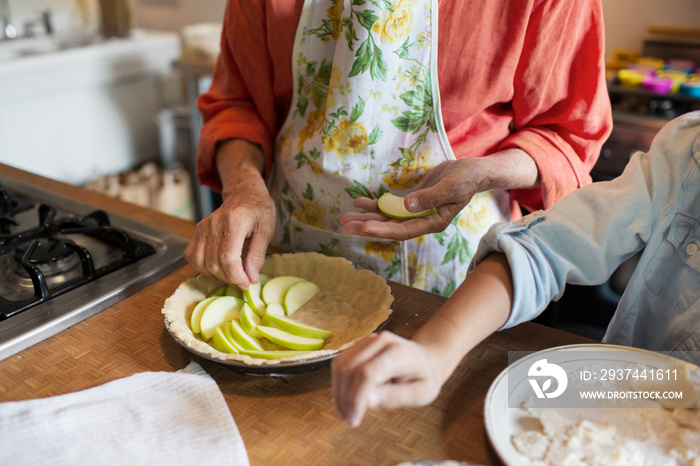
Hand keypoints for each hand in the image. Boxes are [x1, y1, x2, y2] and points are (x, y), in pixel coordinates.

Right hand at [184, 141, 275, 288]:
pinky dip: (202, 267)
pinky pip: (192, 256)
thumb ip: (257, 255)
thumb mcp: (266, 230)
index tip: (246, 283)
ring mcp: (203, 227)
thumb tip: (251, 278)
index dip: (236, 276)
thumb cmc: (258, 210)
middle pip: (213, 263)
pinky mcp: (197, 231)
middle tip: (242, 279)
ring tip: (231, 273)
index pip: (228, 257)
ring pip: (201, 262)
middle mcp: (215, 224)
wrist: (244, 193)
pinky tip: (217, 266)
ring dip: (216, 275)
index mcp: (235, 222)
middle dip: (228, 278)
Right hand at [331, 331, 443, 426]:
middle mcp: (381, 341)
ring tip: (346, 413)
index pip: (368, 373)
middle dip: (345, 398)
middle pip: (350, 368)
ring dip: (338, 392)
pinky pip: (340, 363)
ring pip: (340, 365)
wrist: (426, 358)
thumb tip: (368, 401)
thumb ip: (396, 397)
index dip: (356, 397)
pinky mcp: (359, 345)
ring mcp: (368, 340)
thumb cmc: (425, 378)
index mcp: (400, 353)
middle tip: (349, 420)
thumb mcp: (421, 394)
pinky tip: (346, 400)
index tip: (354, 419)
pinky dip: (339, 384)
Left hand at [341, 158, 481, 239]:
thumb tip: (408, 205)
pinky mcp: (411, 202)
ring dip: (366, 218)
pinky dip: (374, 205)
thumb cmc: (465, 180)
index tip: (364, 227)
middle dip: (367, 226)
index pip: (404, 230)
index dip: (383, 230)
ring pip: (386, 218)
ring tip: (344, 219)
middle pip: (390, 227)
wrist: (470, 172)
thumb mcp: (450, 187)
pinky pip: (389, 207)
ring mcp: (415, 212)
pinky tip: (358, 203)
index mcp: (433, 222)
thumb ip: (429, 197)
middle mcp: (421, 221)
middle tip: (344, 226)